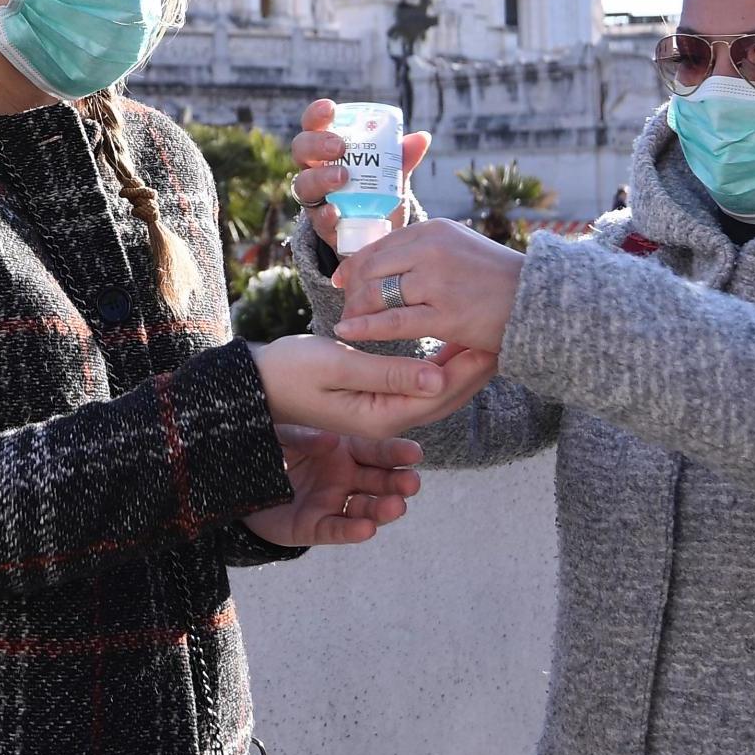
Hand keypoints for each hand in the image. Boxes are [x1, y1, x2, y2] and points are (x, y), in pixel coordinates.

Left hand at [243, 425, 421, 547]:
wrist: (239, 481)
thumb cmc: (268, 450)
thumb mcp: (282, 435)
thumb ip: (304, 436)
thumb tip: (331, 440)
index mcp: (342, 449)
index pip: (374, 450)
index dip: (395, 452)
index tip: (415, 453)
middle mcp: (344, 477)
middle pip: (378, 481)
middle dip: (397, 482)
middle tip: (412, 483)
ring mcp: (332, 503)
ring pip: (364, 508)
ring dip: (382, 509)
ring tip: (396, 506)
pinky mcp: (315, 527)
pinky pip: (336, 530)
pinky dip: (352, 530)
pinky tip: (367, 529)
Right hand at [250, 333, 471, 435]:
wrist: (255, 385)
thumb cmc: (289, 370)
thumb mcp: (336, 366)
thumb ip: (387, 372)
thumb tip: (437, 376)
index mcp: (380, 416)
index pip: (439, 393)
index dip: (468, 367)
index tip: (491, 338)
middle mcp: (385, 420)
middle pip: (443, 398)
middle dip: (473, 367)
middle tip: (500, 334)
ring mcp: (378, 413)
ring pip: (433, 393)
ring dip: (459, 367)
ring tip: (482, 336)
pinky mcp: (372, 401)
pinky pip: (416, 386)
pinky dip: (437, 367)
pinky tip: (446, 346)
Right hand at [289, 96, 431, 251]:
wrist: (376, 233)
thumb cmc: (376, 192)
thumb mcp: (390, 173)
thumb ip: (401, 158)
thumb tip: (422, 137)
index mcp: (327, 149)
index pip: (313, 126)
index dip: (317, 115)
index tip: (331, 109)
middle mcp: (314, 169)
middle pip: (301, 150)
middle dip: (317, 144)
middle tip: (340, 147)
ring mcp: (314, 198)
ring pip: (303, 184)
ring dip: (320, 178)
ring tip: (343, 177)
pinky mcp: (321, 226)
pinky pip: (317, 219)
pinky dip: (326, 214)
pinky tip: (336, 212)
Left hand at [333, 217, 524, 352]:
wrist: (542, 300)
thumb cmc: (499, 280)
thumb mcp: (460, 249)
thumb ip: (425, 251)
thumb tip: (387, 261)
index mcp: (434, 230)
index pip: (379, 245)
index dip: (354, 265)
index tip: (342, 280)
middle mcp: (432, 250)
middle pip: (371, 267)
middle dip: (352, 289)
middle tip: (345, 307)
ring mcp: (438, 281)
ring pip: (377, 293)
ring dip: (357, 310)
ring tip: (349, 323)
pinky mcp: (446, 314)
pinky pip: (393, 321)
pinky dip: (365, 327)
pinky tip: (348, 332)